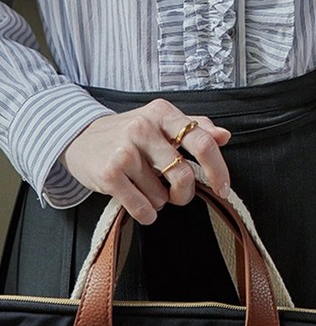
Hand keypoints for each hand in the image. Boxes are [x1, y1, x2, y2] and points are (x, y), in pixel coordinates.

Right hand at [60, 100, 230, 224]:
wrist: (81, 138)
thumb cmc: (129, 132)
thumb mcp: (161, 121)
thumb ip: (195, 127)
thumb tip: (225, 136)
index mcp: (163, 112)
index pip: (201, 140)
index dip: (217, 168)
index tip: (223, 187)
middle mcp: (144, 127)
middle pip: (183, 174)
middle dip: (185, 193)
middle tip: (178, 195)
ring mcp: (125, 150)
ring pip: (162, 196)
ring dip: (159, 200)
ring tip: (145, 186)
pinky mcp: (109, 173)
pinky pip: (142, 207)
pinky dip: (146, 213)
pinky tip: (140, 203)